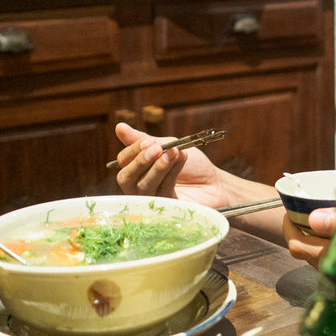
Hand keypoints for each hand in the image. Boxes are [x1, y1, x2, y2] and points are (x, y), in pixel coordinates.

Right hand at [112, 123, 228, 208]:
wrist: (216, 183)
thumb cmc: (193, 166)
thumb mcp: (168, 146)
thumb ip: (144, 140)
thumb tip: (119, 127)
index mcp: (139, 169)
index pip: (123, 162)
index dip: (133, 151)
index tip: (149, 142)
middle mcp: (141, 186)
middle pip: (125, 179)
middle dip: (140, 162)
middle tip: (156, 149)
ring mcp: (152, 200)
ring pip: (143, 187)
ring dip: (158, 167)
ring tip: (172, 153)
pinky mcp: (165, 209)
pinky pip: (160, 192)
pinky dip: (171, 173)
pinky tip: (181, 159)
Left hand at [285, 206, 335, 278]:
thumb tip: (314, 218)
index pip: (297, 245)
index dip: (288, 225)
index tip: (290, 207)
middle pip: (305, 250)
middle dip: (302, 228)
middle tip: (308, 205)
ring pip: (320, 254)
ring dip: (317, 235)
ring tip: (327, 212)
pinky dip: (333, 242)